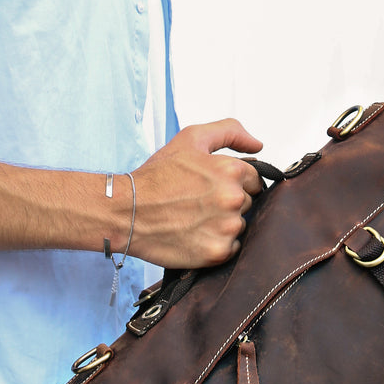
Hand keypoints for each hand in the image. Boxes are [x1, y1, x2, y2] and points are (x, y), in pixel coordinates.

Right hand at [129, 119, 263, 268]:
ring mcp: (226, 227)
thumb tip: (258, 145)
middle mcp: (233, 198)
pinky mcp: (217, 252)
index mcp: (231, 170)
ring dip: (222, 223)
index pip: (254, 180)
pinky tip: (194, 234)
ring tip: (193, 218)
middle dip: (227, 202)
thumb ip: (230, 132)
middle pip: (247, 203)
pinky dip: (216, 244)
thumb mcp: (191, 138)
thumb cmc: (156, 176)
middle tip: (197, 202)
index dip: (233, 182)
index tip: (210, 187)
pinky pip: (231, 248)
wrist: (126, 211)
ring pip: (239, 226)